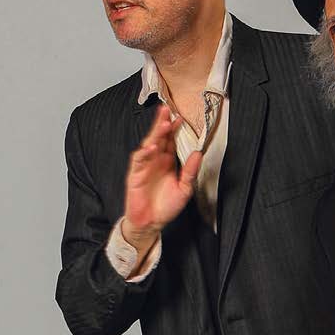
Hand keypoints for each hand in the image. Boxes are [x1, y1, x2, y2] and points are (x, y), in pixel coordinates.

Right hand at [121, 105, 201, 256]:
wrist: (151, 223)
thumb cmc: (166, 207)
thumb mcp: (184, 189)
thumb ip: (190, 171)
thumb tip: (198, 154)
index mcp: (167, 162)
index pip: (170, 141)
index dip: (174, 129)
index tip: (180, 118)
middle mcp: (156, 161)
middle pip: (158, 138)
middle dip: (162, 124)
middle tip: (166, 111)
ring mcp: (145, 166)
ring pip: (149, 145)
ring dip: (155, 134)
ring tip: (163, 124)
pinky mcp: (135, 175)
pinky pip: (139, 161)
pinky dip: (144, 153)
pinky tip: (151, 148)